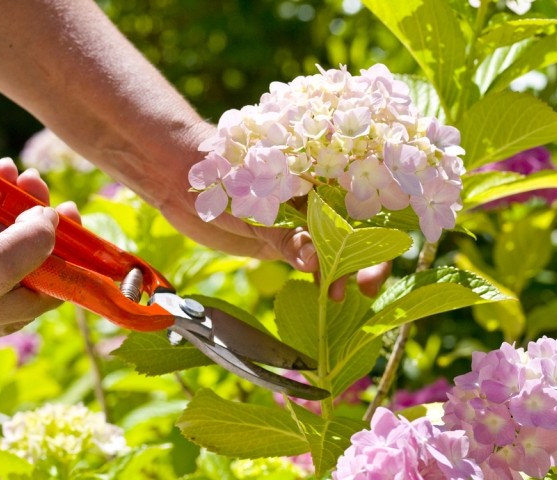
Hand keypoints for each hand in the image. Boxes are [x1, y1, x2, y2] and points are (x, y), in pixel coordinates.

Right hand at [0, 158, 79, 343]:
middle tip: (33, 178)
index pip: (60, 273)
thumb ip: (33, 243)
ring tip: (4, 166)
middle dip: (32, 208)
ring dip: (0, 195)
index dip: (71, 243)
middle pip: (27, 244)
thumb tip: (52, 219)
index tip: (71, 209)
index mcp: (17, 304)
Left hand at [158, 123, 390, 300]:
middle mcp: (316, 198)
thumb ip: (286, 235)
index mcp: (318, 176)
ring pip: (335, 247)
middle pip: (354, 228)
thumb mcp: (256, 206)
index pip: (360, 203)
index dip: (374, 230)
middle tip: (365, 288)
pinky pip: (310, 259)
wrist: (182, 180)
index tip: (374, 258)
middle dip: (363, 257)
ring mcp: (301, 221)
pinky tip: (324, 292)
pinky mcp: (283, 240)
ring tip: (337, 295)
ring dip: (341, 271)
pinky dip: (320, 275)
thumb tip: (315, 263)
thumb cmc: (222, 177)